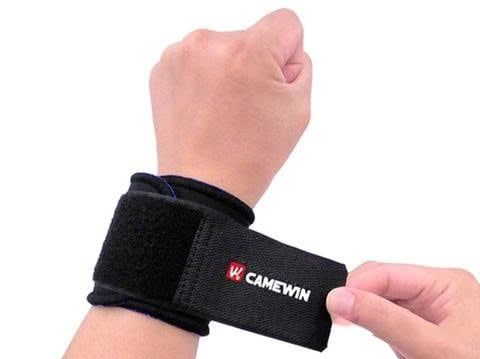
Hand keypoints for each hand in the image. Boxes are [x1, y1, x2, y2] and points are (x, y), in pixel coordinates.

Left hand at [149, 9, 311, 205]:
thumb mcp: (298, 111)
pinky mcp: (162, 69)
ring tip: (223, 113)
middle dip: (255, 66)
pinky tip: (205, 111)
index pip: (286, 22)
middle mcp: (209, 44)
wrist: (203, 185)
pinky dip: (203, 80)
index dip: (288, 57)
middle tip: (246, 109)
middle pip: (251, 37)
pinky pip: (196, 62)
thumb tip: (285, 53)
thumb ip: (300, 67)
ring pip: (222, 49)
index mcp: (247, 51)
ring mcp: (180, 56)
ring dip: (227, 72)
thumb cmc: (248, 157)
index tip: (272, 87)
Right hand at [326, 262, 479, 358]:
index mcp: (444, 285)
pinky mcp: (413, 338)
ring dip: (358, 309)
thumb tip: (341, 298)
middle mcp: (433, 296)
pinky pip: (381, 321)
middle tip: (332, 315)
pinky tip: (354, 329)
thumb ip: (382, 319)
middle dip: (354, 296)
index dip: (355, 286)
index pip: (386, 274)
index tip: (332, 304)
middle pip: (378, 283)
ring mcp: (422, 317)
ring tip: (337, 321)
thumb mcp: (428, 347)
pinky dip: (364, 324)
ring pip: (377, 301)